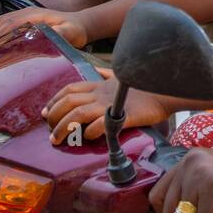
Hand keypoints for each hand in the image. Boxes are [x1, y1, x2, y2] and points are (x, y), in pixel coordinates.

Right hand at [0, 7, 89, 47]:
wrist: (80, 24)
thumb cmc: (75, 29)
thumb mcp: (70, 32)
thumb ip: (61, 33)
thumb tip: (48, 35)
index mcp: (34, 14)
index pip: (10, 22)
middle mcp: (27, 13)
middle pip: (1, 21)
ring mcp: (25, 16)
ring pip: (1, 22)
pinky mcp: (25, 21)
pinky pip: (6, 24)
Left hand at [43, 75, 169, 143]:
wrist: (166, 90)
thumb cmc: (145, 86)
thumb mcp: (122, 77)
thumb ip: (107, 75)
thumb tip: (98, 72)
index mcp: (99, 84)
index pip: (70, 89)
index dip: (54, 100)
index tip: (45, 112)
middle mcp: (101, 93)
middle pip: (69, 102)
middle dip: (54, 116)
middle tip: (49, 131)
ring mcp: (111, 103)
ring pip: (78, 114)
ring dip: (64, 128)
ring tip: (56, 140)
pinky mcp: (123, 115)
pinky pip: (101, 124)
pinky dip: (90, 132)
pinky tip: (86, 138)